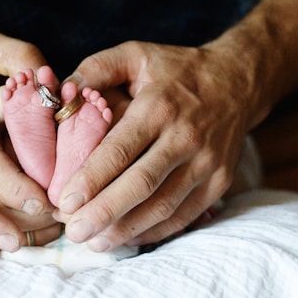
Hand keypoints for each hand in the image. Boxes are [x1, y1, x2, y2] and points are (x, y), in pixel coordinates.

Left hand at [55, 0, 297, 251]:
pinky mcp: (219, 181)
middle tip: (74, 232)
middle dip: (104, 212)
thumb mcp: (136, 54)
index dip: (91, 179)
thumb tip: (60, 94)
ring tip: (95, 242)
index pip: (121, 150)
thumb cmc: (176, 70)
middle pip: (142, 184)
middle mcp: (185, 137)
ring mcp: (206, 163)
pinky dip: (156, 231)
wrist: (237, 82)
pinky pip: (185, 214)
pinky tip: (129, 238)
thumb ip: (96, 69)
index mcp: (159, 107)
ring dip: (127, 228)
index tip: (64, 201)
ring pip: (164, 206)